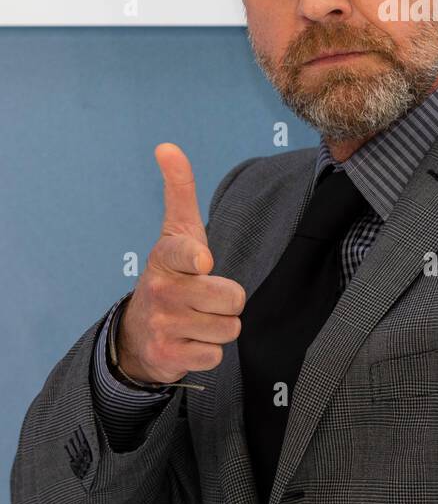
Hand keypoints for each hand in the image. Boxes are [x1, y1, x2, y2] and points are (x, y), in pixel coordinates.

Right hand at [115, 144, 245, 384]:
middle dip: (230, 300)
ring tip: (200, 318)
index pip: (183, 254)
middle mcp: (162, 290)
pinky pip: (216, 355)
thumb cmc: (172, 273)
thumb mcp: (177, 231)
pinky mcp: (168, 357)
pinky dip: (209, 352)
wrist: (138, 332)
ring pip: (229, 329)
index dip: (196, 258)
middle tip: (208, 297)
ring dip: (221, 327)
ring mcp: (163, 325)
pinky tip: (191, 341)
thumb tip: (167, 146)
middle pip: (232, 297)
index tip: (203, 261)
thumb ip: (179, 189)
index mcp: (166, 257)